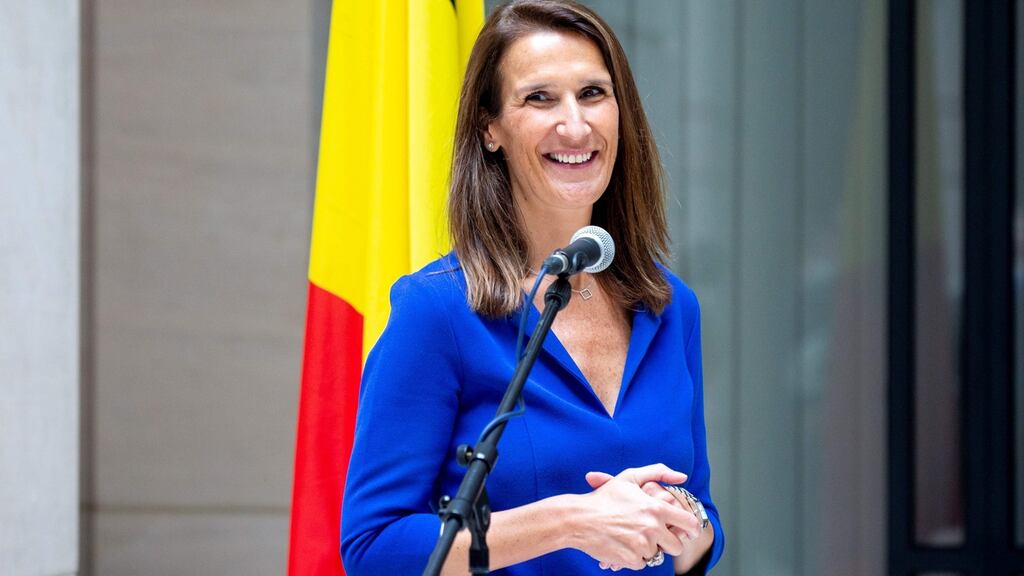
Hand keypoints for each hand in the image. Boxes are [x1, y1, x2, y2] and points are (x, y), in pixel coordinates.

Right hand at [571, 464, 698, 570]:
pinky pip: (642, 563)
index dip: (692, 528)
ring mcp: (642, 546)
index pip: (689, 523)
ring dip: (647, 548)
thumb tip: (683, 477)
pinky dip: (634, 557)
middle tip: (653, 535)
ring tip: (630, 535)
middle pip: (677, 545)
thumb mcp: (630, 478)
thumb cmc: (604, 497)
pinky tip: (622, 544)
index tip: (689, 532)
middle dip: (668, 542)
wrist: (578, 519)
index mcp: (657, 508)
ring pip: (657, 555)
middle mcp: (653, 528)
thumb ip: (659, 472)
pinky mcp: (631, 559)